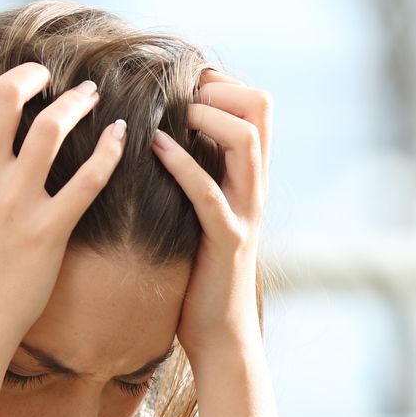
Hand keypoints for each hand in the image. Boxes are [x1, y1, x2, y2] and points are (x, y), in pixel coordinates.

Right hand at [0, 63, 124, 372]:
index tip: (10, 84)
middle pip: (4, 98)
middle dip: (32, 74)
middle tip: (51, 72)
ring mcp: (16, 202)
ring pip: (51, 129)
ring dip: (76, 104)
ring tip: (91, 95)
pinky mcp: (49, 230)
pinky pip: (87, 181)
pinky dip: (109, 152)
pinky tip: (123, 135)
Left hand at [150, 69, 267, 367]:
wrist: (222, 334)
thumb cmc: (203, 274)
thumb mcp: (204, 211)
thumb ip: (198, 174)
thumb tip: (163, 134)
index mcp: (250, 176)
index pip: (257, 103)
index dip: (222, 82)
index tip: (182, 84)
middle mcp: (255, 187)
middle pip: (261, 107)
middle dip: (218, 88)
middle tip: (177, 94)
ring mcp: (245, 211)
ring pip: (245, 140)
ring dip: (205, 116)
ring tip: (171, 114)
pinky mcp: (226, 240)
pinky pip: (209, 193)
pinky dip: (182, 164)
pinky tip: (155, 148)